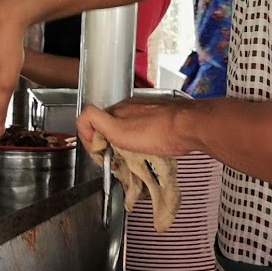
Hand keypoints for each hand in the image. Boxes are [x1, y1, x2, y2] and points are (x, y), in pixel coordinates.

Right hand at [77, 97, 198, 159]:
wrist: (189, 127)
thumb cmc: (155, 131)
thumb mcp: (116, 128)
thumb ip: (95, 121)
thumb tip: (82, 122)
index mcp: (117, 109)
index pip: (92, 122)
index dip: (92, 141)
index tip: (100, 156)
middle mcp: (131, 108)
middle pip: (110, 128)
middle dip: (109, 146)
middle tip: (117, 162)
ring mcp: (147, 113)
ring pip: (128, 131)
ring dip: (126, 146)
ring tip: (133, 160)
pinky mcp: (162, 120)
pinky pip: (145, 133)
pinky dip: (142, 144)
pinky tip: (149, 153)